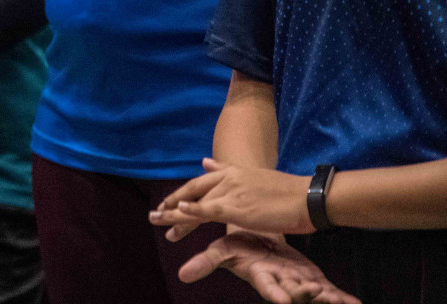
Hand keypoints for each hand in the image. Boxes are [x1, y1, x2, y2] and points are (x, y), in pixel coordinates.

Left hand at [151, 159, 314, 238]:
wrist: (309, 197)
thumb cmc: (288, 192)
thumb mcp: (253, 176)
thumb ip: (226, 170)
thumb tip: (204, 162)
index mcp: (232, 172)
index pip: (200, 182)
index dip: (182, 192)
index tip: (167, 202)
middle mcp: (227, 179)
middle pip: (192, 191)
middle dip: (171, 203)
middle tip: (154, 214)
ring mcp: (231, 192)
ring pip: (195, 203)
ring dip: (174, 214)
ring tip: (157, 221)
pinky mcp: (237, 207)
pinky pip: (208, 210)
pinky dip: (191, 211)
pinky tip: (178, 212)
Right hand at [178, 231, 359, 303]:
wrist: (260, 240)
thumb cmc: (240, 247)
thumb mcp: (222, 252)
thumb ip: (206, 263)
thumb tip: (182, 275)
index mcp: (260, 275)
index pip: (267, 286)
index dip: (275, 293)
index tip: (283, 301)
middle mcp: (280, 283)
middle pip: (294, 292)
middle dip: (305, 295)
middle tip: (314, 292)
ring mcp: (299, 283)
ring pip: (315, 296)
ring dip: (326, 299)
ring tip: (341, 302)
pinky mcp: (313, 281)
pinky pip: (330, 293)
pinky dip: (343, 299)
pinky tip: (355, 303)